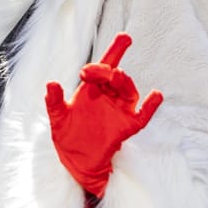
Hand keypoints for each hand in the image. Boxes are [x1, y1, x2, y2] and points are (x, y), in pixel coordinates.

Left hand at [45, 33, 162, 193]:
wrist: (76, 160)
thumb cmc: (67, 134)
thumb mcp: (57, 117)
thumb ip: (54, 100)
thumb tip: (50, 83)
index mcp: (92, 89)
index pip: (104, 66)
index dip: (112, 52)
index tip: (112, 47)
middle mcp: (108, 96)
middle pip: (115, 77)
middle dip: (109, 71)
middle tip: (100, 70)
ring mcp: (119, 110)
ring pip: (128, 92)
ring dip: (124, 82)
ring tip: (117, 75)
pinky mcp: (127, 126)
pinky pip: (143, 115)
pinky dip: (151, 106)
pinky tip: (156, 95)